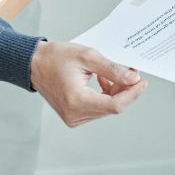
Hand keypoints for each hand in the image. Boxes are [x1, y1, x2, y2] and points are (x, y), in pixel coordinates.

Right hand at [30, 41, 146, 126]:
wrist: (32, 64)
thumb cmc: (55, 57)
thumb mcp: (87, 56)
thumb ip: (112, 69)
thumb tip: (133, 78)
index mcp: (77, 100)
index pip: (115, 105)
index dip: (132, 94)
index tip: (142, 81)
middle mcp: (75, 114)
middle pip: (112, 107)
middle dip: (125, 90)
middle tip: (130, 72)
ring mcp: (73, 117)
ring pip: (106, 108)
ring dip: (115, 92)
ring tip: (111, 73)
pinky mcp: (73, 116)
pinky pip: (97, 108)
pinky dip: (104, 95)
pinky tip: (102, 81)